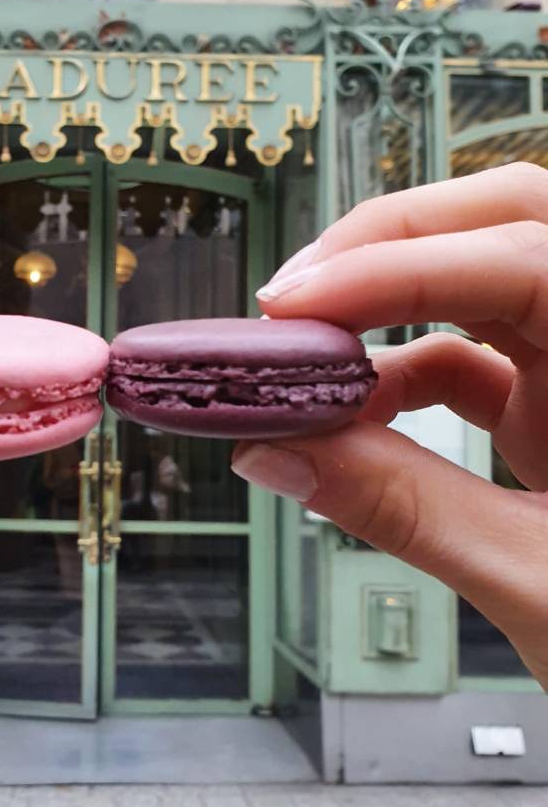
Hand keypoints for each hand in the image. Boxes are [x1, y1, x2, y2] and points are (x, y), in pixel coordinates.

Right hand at [231, 162, 547, 686]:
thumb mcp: (540, 584)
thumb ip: (406, 509)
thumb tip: (284, 453)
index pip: (521, 258)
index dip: (397, 267)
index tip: (300, 306)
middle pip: (505, 223)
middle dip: (390, 243)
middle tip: (297, 294)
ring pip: (480, 277)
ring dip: (384, 302)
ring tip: (308, 353)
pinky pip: (466, 356)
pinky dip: (398, 372)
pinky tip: (352, 412)